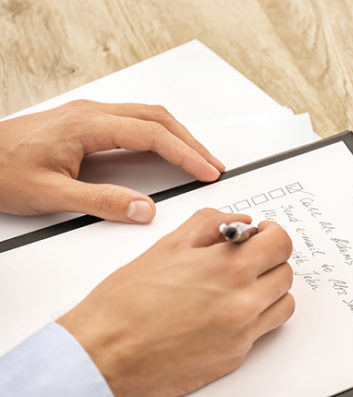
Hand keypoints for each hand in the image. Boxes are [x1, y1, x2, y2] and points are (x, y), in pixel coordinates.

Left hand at [0, 100, 224, 222]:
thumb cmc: (0, 171)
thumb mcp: (50, 195)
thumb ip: (101, 202)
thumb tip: (144, 209)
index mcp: (87, 125)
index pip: (152, 135)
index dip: (185, 154)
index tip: (207, 170)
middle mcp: (91, 113)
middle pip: (158, 118)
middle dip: (190, 142)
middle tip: (212, 165)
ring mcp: (89, 115)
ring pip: (148, 116)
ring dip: (177, 136)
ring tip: (197, 157)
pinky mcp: (85, 122)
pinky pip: (134, 120)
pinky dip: (159, 134)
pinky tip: (165, 148)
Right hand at [57, 208, 294, 396]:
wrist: (103, 355)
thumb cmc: (125, 305)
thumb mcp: (166, 246)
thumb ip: (209, 226)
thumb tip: (239, 221)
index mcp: (229, 268)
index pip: (281, 243)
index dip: (272, 234)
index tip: (262, 235)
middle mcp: (243, 302)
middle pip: (285, 272)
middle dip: (269, 260)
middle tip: (248, 259)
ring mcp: (242, 333)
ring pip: (283, 304)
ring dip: (269, 290)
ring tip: (242, 286)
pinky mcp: (235, 357)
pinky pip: (263, 331)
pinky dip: (254, 318)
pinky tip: (227, 312)